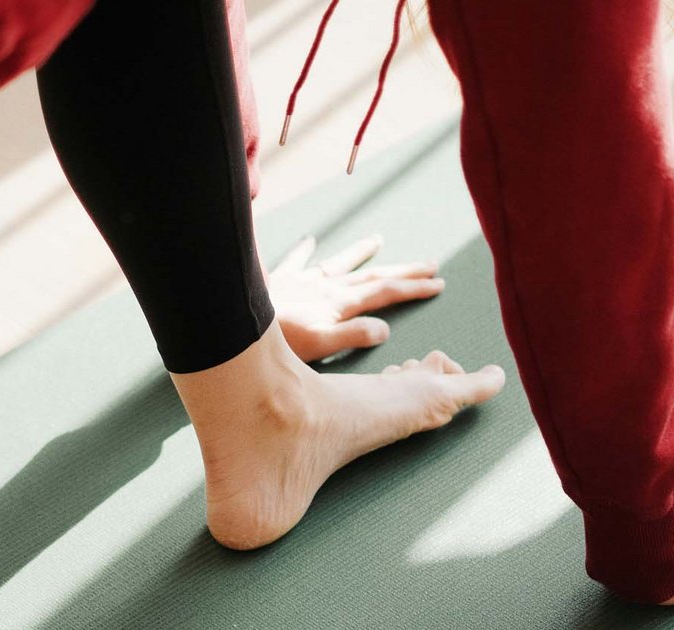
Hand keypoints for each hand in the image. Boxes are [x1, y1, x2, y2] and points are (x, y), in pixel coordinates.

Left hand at [269, 234, 444, 361]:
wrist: (235, 322)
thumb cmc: (276, 341)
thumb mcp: (320, 345)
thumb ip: (353, 336)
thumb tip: (384, 329)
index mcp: (339, 303)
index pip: (384, 292)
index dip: (413, 288)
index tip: (438, 283)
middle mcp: (325, 287)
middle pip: (371, 275)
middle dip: (402, 270)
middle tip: (430, 264)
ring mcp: (303, 281)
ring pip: (339, 262)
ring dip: (361, 252)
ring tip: (378, 240)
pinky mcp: (280, 281)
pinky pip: (295, 261)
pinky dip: (304, 251)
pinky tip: (309, 240)